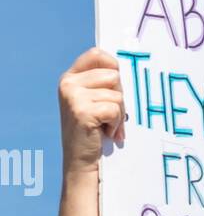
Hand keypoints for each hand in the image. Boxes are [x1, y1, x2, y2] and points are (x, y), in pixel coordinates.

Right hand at [58, 48, 124, 171]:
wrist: (81, 162)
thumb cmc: (93, 131)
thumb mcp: (93, 101)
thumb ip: (102, 83)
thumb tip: (123, 70)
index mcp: (70, 77)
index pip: (97, 54)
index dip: (113, 67)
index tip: (115, 87)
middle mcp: (68, 84)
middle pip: (113, 75)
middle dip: (119, 97)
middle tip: (111, 115)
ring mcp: (73, 97)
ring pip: (117, 94)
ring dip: (119, 114)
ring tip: (107, 125)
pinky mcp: (82, 111)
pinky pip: (115, 110)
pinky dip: (116, 124)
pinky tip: (106, 132)